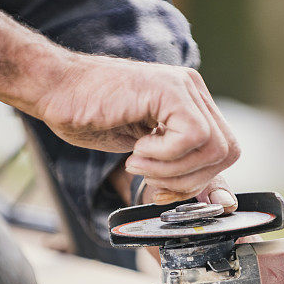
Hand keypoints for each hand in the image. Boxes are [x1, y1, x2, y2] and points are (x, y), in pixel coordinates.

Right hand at [36, 53, 239, 202]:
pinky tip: (136, 147)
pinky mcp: (170, 89)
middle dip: (190, 180)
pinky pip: (192, 136)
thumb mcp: (144, 151)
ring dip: (173, 169)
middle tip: (151, 177)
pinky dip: (165, 155)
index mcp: (191, 105)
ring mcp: (184, 87)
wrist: (55, 89)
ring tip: (138, 161)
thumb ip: (176, 165)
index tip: (165, 191)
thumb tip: (207, 197)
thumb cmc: (90, 117)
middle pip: (228, 152)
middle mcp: (194, 92)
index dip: (200, 181)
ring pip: (214, 147)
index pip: (224, 151)